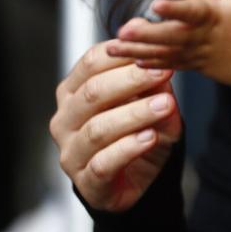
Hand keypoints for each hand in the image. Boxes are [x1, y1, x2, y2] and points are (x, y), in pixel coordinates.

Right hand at [49, 42, 183, 211]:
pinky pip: (103, 163)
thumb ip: (153, 79)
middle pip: (92, 92)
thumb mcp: (152, 101)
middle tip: (162, 72)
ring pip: (98, 128)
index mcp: (75, 91)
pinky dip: (128, 148)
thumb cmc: (141, 133)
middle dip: (130, 80)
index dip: (122, 55)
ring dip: (134, 114)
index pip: (90, 63)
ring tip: (164, 105)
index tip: (154, 50)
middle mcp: (66, 119)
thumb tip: (156, 48)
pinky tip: (150, 137)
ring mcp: (71, 152)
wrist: (144, 182)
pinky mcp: (86, 182)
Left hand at [110, 0, 230, 103]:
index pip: (194, 12)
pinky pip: (167, 65)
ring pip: (164, 53)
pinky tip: (129, 58)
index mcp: (215, 17)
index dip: (176, 9)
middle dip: (146, 34)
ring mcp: (196, 54)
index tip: (156, 4)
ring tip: (112, 47)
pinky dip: (148, 63)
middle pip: (171, 36)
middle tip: (123, 30)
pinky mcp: (193, 65)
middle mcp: (202, 37)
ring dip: (137, 50)